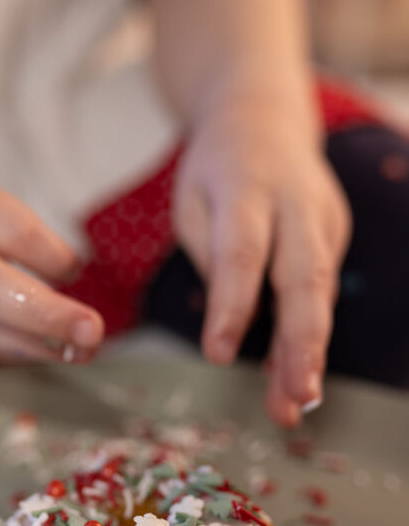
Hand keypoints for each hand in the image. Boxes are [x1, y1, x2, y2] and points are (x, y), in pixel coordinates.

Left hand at [174, 85, 350, 426]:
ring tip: (292, 406)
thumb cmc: (217, 169)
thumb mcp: (191, 199)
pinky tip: (293, 379)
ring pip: (319, 293)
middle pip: (304, 277)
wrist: (264, 118)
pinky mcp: (335, 235)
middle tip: (296, 396)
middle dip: (301, 342)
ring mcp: (323, 219)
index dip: (233, 305)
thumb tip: (234, 322)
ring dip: (307, 353)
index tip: (218, 355)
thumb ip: (210, 255)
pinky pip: (319, 293)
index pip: (242, 252)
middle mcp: (295, 204)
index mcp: (246, 188)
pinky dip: (306, 337)